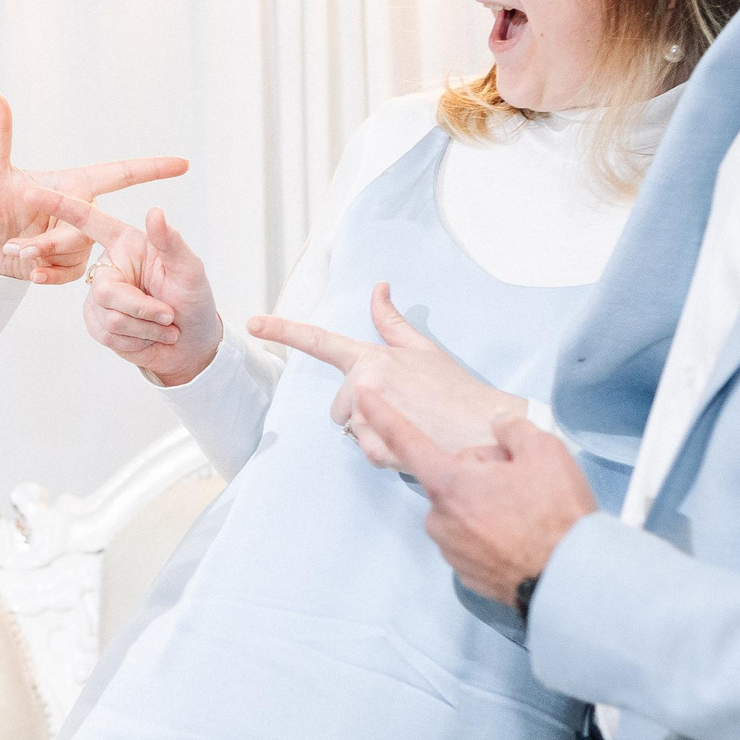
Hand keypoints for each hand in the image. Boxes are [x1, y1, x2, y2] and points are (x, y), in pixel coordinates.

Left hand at [0, 92, 187, 283]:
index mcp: (71, 184)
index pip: (120, 173)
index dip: (152, 168)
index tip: (183, 164)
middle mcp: (79, 211)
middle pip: (88, 227)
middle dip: (51, 240)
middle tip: (17, 244)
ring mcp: (75, 240)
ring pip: (77, 252)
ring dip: (43, 255)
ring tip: (14, 250)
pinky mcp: (68, 266)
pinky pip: (70, 274)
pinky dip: (47, 275)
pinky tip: (28, 272)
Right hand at [24, 186, 223, 386]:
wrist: (190, 344)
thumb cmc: (193, 299)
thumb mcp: (190, 269)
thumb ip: (170, 241)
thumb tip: (155, 211)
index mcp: (126, 241)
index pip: (88, 220)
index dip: (59, 206)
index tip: (30, 192)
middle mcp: (109, 264)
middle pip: (106, 290)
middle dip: (141, 308)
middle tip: (170, 316)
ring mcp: (100, 294)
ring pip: (108, 316)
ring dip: (144, 328)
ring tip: (165, 325)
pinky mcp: (96, 320)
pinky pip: (105, 333)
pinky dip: (135, 340)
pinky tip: (149, 337)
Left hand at [250, 282, 526, 468]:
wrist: (485, 430)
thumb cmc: (457, 390)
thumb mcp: (424, 351)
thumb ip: (392, 323)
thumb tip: (378, 288)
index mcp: (372, 358)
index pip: (320, 341)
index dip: (284, 330)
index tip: (254, 322)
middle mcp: (364, 384)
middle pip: (339, 406)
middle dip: (362, 410)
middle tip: (403, 409)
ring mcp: (368, 417)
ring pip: (351, 430)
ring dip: (374, 431)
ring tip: (411, 426)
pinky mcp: (375, 448)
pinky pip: (365, 451)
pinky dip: (385, 451)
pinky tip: (410, 443)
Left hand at [354, 392, 597, 606]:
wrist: (570, 578)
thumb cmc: (555, 518)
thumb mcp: (544, 451)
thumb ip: (512, 429)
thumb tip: (499, 425)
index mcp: (449, 484)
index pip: (406, 440)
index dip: (382, 414)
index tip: (363, 398)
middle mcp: (440, 518)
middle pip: (451, 477)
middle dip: (480, 473)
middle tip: (521, 483)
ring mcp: (451, 549)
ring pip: (462, 509)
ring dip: (486, 505)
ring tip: (527, 513)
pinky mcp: (465, 572)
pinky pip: (472, 538)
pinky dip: (492, 533)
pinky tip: (521, 536)